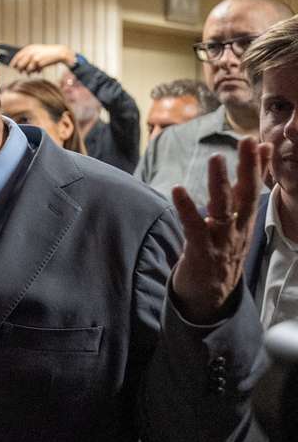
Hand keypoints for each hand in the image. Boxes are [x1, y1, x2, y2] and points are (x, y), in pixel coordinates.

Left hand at [9, 44, 74, 73]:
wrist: (60, 53)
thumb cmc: (48, 55)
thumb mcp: (38, 53)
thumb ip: (30, 58)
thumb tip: (21, 66)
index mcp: (30, 48)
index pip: (18, 55)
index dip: (14, 61)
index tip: (12, 66)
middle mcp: (30, 51)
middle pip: (19, 61)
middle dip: (19, 68)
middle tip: (20, 71)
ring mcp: (33, 55)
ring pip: (23, 66)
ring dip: (26, 71)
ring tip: (29, 73)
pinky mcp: (37, 60)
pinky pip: (30, 69)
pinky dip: (33, 71)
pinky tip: (38, 71)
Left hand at [170, 138, 270, 322]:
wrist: (210, 300)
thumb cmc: (219, 256)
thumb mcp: (233, 230)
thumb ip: (237, 206)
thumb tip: (239, 185)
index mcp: (244, 224)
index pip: (254, 191)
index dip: (258, 167)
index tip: (261, 142)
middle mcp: (236, 231)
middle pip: (246, 196)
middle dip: (248, 168)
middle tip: (247, 141)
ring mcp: (220, 242)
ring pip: (223, 209)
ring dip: (220, 183)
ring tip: (217, 158)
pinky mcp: (201, 253)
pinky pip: (194, 228)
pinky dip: (187, 208)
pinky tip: (178, 189)